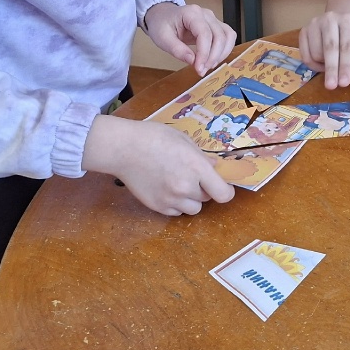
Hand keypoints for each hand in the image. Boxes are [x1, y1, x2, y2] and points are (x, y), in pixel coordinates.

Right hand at [82, 115, 233, 215]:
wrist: (123, 148)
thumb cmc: (153, 137)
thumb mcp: (183, 139)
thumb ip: (201, 156)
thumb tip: (215, 166)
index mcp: (195, 167)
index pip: (223, 193)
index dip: (227, 191)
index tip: (224, 185)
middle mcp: (185, 187)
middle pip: (208, 198)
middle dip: (205, 189)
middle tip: (193, 176)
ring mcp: (170, 199)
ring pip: (194, 209)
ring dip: (192, 199)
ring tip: (180, 184)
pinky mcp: (157, 207)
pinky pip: (177, 212)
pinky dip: (177, 205)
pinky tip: (167, 190)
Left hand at [145, 3, 235, 76]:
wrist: (162, 15)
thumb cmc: (161, 24)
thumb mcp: (162, 38)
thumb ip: (177, 50)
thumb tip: (193, 61)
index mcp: (191, 13)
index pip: (204, 33)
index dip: (204, 53)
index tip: (199, 68)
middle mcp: (206, 14)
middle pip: (219, 36)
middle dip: (213, 56)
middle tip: (202, 70)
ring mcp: (213, 19)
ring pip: (227, 36)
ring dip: (221, 54)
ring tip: (208, 66)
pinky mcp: (216, 25)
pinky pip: (228, 36)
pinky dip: (225, 49)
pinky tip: (215, 59)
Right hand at [299, 11, 349, 89]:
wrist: (342, 21)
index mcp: (349, 21)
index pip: (347, 46)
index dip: (346, 65)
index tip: (344, 83)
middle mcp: (330, 19)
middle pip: (329, 48)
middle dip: (331, 69)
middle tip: (332, 86)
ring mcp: (314, 24)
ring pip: (315, 53)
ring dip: (324, 66)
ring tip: (334, 64)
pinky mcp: (304, 31)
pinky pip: (304, 55)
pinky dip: (313, 65)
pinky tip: (323, 62)